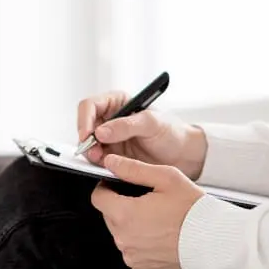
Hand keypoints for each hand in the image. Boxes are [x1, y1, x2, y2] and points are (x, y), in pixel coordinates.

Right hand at [77, 91, 207, 178]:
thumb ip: (126, 126)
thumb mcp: (151, 123)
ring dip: (91, 153)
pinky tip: (108, 166)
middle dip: (86, 140)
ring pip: (89, 144)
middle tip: (94, 152)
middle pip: (85, 126)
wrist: (183, 155)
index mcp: (117, 102)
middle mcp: (110, 119)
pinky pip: (97, 159)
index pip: (90, 105)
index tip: (87, 135)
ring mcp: (110, 138)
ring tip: (102, 160)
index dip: (85, 119)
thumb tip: (101, 131)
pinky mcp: (113, 155)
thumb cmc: (171, 132)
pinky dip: (98, 164)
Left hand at [90, 154, 205, 268]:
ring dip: (131, 225)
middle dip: (122, 206)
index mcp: (125, 214)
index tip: (118, 186)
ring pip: (121, 234)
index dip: (106, 188)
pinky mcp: (141, 268)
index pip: (98, 198)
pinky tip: (159, 235)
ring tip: (156, 219)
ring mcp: (132, 256)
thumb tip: (110, 162)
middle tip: (146, 201)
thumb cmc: (192, 209)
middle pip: (110, 216)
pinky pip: (133, 251)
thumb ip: (133, 168)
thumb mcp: (165, 177)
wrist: (214, 241)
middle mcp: (124, 238)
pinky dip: (141, 243)